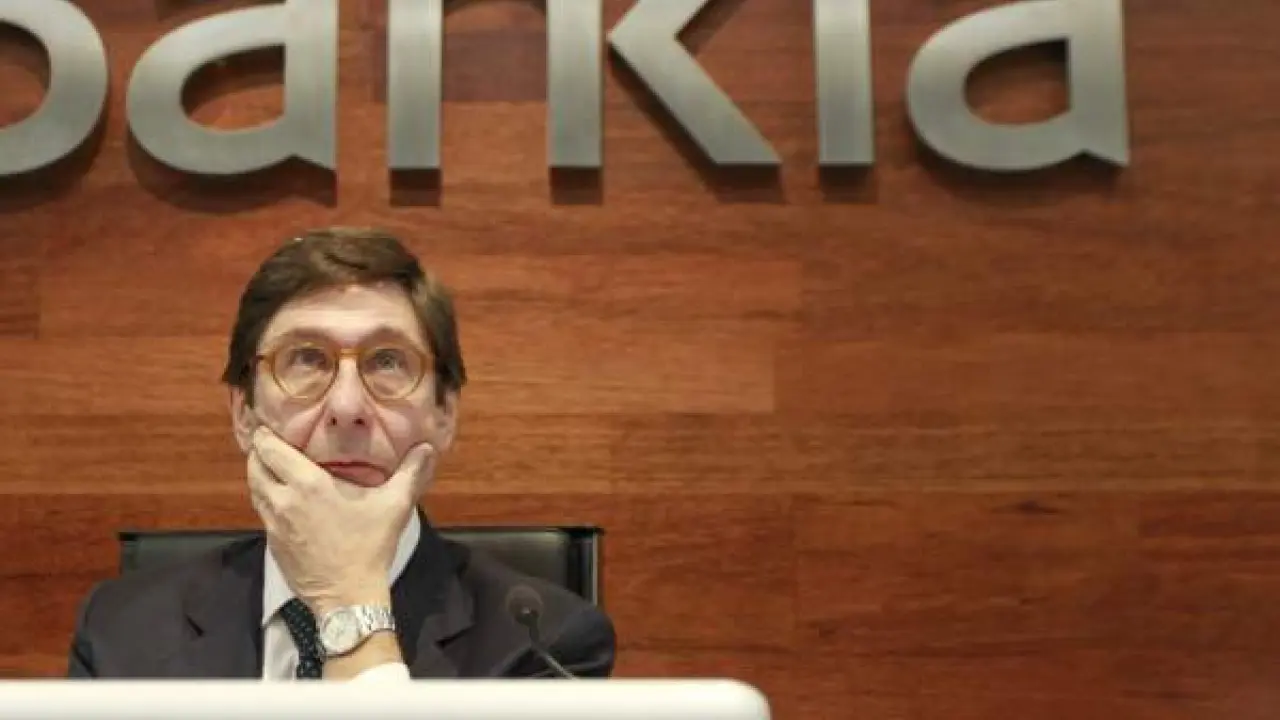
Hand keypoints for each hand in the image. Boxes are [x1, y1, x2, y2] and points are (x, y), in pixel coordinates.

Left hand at [247, 426, 434, 615]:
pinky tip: (285, 502)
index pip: (270, 450)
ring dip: (261, 476)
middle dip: (259, 452)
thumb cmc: (369, 547)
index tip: (269, 425)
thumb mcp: (395, 505)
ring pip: (255, 490)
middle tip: (271, 444)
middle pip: (254, 467)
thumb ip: (411, 473)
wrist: (347, 596)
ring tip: (275, 468)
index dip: (265, 435)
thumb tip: (427, 448)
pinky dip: (268, 501)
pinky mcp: (273, 545)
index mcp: (307, 484)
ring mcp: (274, 525)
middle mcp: (283, 501)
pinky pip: (263, 514)